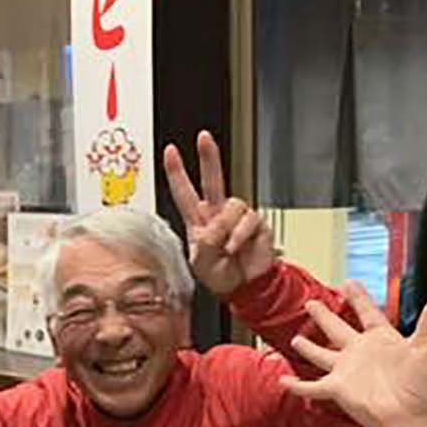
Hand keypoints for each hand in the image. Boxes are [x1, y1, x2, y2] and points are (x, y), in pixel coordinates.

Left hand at [164, 130, 275, 298]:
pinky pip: (248, 221)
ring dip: (226, 228)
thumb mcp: (200, 264)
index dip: (177, 172)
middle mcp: (218, 214)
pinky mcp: (256, 223)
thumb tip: (214, 228)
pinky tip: (237, 248)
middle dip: (208, 157)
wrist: (246, 288)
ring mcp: (238, 217)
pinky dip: (240, 237)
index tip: (170, 152)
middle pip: (213, 179)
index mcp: (199, 220)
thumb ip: (204, 243)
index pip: (185, 192)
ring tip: (225, 248)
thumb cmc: (221, 276)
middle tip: (204, 138)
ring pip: (232, 205)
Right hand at [286, 282, 426, 426]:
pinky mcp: (337, 389)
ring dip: (308, 347)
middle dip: (325, 315)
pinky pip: (312, 386)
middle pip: (338, 328)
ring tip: (296, 339)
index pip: (368, 312)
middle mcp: (362, 353)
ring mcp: (347, 371)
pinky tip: (283, 380)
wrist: (407, 422)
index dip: (358, 297)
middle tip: (311, 303)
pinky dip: (296, 385)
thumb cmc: (420, 390)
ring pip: (321, 354)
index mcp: (383, 341)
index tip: (349, 283)